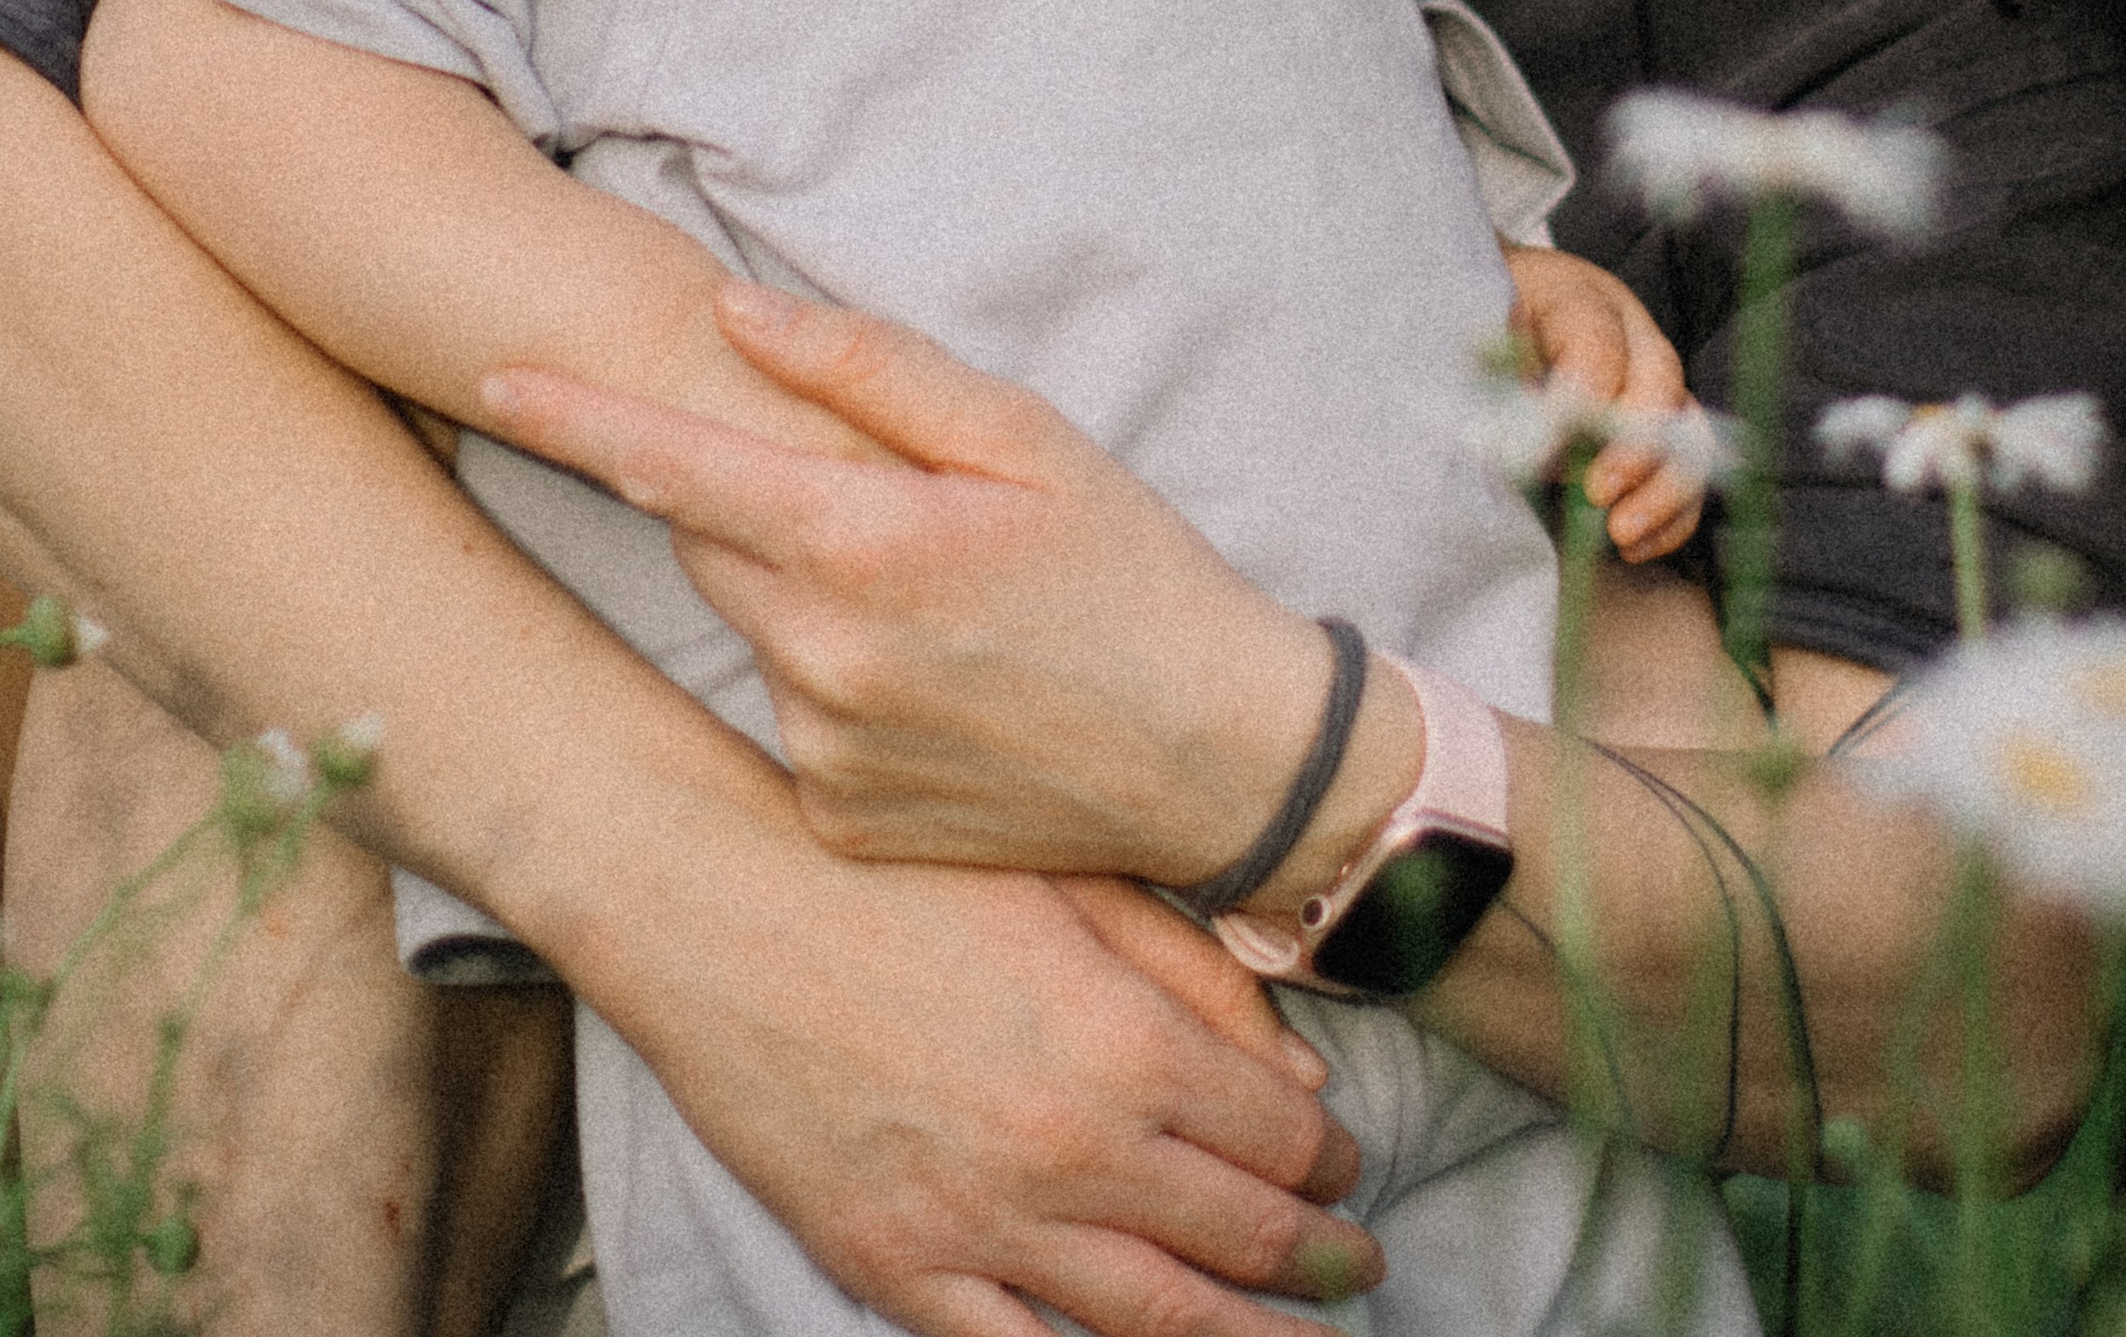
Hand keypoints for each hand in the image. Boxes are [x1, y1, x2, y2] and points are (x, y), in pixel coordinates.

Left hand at [483, 291, 1334, 881]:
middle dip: (752, 499)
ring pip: (754, 628)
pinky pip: (793, 715)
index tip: (494, 380)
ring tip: (936, 603)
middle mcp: (820, 657)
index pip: (674, 467)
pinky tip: (938, 686)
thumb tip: (736, 312)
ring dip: (805, 592)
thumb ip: (869, 367)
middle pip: (711, 541)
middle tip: (874, 497)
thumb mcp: (1025, 436)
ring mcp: (821, 750)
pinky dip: (837, 682)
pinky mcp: (836, 818)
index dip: (574, 421)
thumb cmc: (1129, 570)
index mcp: (863, 544)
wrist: (1214, 758)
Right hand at [576, 823, 1386, 1334]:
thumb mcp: (1071, 881)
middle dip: (1315, 1262)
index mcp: (1124, 1044)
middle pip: (1235, 1241)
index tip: (1345, 1166)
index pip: (1275, 1136)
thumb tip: (1300, 1079)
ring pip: (1150, 1325)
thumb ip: (1196, 978)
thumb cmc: (901, 873)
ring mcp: (981, 1226)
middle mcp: (1069, 1152)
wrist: (726, 907)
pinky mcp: (896, 1268)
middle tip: (1359, 1269)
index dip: (1328, 1160)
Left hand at [1499, 242, 1705, 561]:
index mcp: (1577, 296)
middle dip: (1635, 447)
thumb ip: (1497, 383)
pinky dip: (1672, 517)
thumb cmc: (1481, 332)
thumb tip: (1525, 448)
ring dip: (1663, 491)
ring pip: (1691, 432)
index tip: (1542, 454)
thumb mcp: (1472, 341)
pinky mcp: (1664, 430)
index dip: (1580, 398)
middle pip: (1661, 381)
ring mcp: (1655, 382)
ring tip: (1620, 534)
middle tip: (1597, 493)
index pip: (1595, 341)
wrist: (1499, 317)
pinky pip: (1689, 475)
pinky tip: (1633, 548)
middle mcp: (1631, 333)